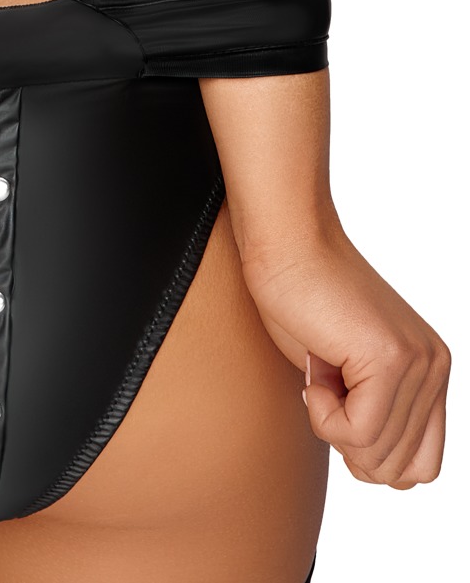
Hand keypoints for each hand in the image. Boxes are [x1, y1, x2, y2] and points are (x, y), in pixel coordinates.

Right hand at [240, 226, 450, 488]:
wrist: (286, 249)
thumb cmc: (300, 299)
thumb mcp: (342, 371)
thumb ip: (369, 411)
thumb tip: (370, 467)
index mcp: (430, 372)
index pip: (420, 466)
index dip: (368, 456)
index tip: (334, 408)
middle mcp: (436, 369)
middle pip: (399, 472)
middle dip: (347, 444)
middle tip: (323, 388)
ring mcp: (419, 365)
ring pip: (377, 456)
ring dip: (332, 426)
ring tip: (320, 373)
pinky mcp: (390, 361)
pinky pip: (357, 432)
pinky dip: (323, 415)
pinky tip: (315, 370)